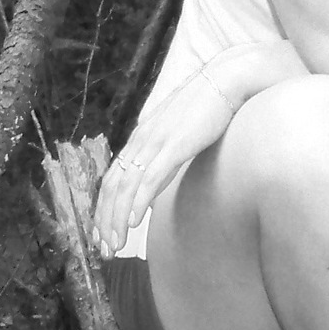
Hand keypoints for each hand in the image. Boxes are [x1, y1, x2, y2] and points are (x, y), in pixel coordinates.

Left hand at [91, 70, 236, 253]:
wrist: (225, 80)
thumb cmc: (206, 107)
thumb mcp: (177, 134)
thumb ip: (163, 157)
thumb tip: (154, 183)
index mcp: (140, 139)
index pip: (112, 180)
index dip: (103, 210)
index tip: (103, 234)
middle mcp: (141, 141)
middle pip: (112, 187)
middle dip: (105, 222)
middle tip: (105, 249)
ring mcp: (156, 143)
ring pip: (126, 187)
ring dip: (117, 219)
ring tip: (116, 243)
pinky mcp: (175, 145)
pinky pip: (150, 178)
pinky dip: (138, 202)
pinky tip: (134, 222)